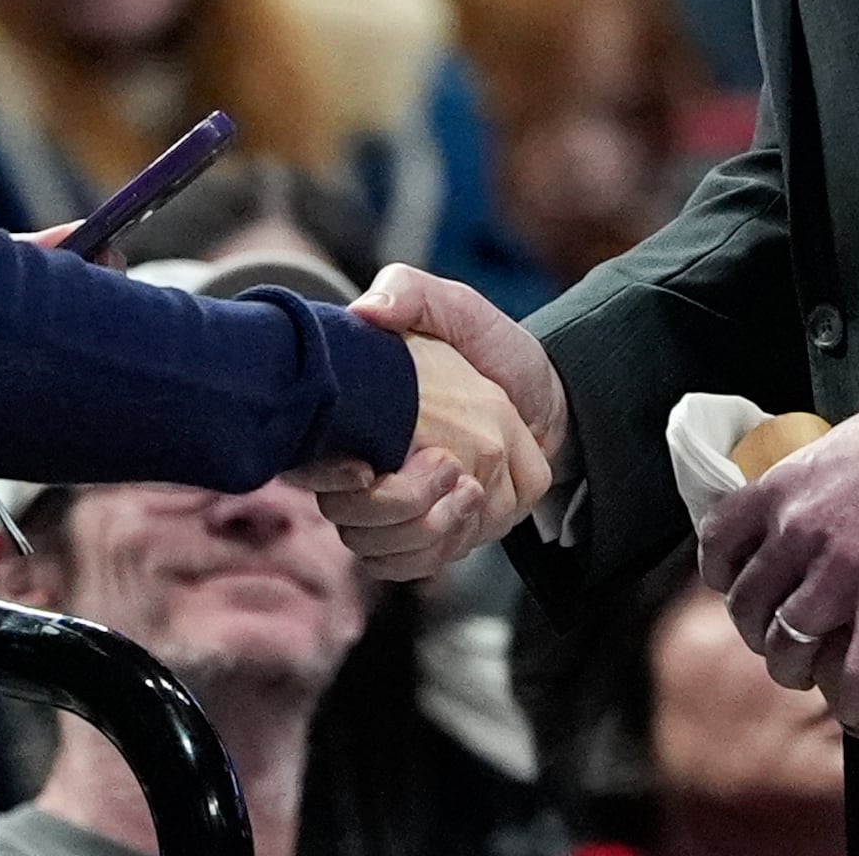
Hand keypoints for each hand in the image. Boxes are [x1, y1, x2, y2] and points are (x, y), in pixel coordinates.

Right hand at [304, 266, 569, 579]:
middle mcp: (366, 472)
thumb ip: (410, 293)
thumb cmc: (493, 348)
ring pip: (382, 551)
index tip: (364, 469)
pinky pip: (415, 566)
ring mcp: (398, 510)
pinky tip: (471, 508)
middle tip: (447, 467)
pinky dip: (443, 545)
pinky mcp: (431, 536)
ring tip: (468, 488)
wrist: (548, 396)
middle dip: (399, 506)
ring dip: (428, 528)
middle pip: (349, 522)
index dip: (327, 476)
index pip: (310, 466)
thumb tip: (367, 310)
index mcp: (355, 422)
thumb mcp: (455, 308)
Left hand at [700, 383, 858, 732]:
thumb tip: (813, 515)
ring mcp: (840, 568)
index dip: (723, 578)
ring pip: (788, 642)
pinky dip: (856, 696)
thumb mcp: (834, 449)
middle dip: (759, 633)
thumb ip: (811, 487)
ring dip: (794, 668)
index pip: (717, 545)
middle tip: (782, 639)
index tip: (742, 588)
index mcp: (780, 489)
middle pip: (749, 605)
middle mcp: (797, 531)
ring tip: (813, 673)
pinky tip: (858, 707)